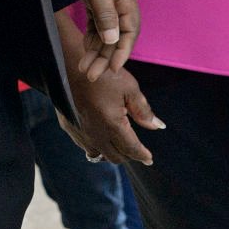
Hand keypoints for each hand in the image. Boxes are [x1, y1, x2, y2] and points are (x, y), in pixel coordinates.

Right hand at [55, 12, 163, 165]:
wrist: (72, 68)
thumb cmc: (105, 76)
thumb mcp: (131, 89)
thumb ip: (143, 111)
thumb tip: (158, 127)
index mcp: (112, 125)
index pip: (130, 147)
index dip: (142, 155)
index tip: (150, 160)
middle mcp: (95, 134)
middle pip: (115, 156)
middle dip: (129, 155)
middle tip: (139, 152)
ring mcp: (80, 133)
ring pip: (99, 154)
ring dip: (112, 153)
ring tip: (123, 147)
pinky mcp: (70, 128)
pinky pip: (86, 146)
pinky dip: (97, 147)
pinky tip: (104, 139)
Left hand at [76, 0, 138, 80]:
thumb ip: (105, 14)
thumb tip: (113, 40)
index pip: (129, 30)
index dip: (122, 51)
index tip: (112, 69)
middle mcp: (120, 1)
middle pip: (116, 34)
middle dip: (104, 56)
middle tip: (91, 75)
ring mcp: (107, 1)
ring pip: (105, 31)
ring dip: (96, 50)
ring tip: (84, 68)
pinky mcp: (94, 1)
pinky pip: (96, 24)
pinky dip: (91, 38)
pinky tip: (86, 50)